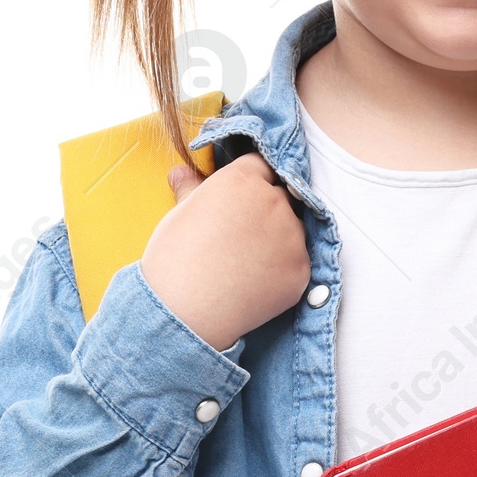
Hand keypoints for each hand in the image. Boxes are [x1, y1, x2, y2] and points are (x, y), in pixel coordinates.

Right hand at [140, 152, 310, 349]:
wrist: (186, 311)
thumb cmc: (175, 258)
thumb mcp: (179, 214)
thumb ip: (191, 188)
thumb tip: (180, 171)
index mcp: (243, 180)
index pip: (260, 165)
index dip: (250, 181)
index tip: (239, 200)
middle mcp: (274, 201)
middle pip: (280, 196)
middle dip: (264, 210)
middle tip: (239, 237)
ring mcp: (292, 237)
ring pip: (292, 230)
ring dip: (277, 240)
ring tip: (245, 263)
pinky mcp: (301, 270)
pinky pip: (297, 263)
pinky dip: (282, 271)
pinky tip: (255, 282)